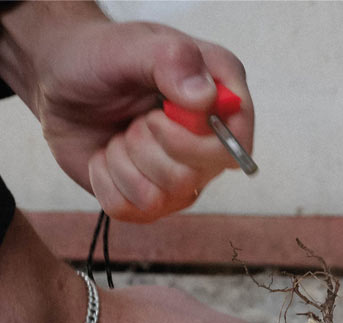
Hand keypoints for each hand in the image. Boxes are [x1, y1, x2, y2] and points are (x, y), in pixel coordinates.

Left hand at [0, 3, 253, 221]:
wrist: (59, 81)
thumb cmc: (100, 57)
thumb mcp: (130, 45)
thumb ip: (171, 60)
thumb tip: (205, 98)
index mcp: (220, 97)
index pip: (236, 144)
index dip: (197, 142)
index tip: (158, 115)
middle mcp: (209, 142)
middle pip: (196, 175)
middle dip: (149, 145)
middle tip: (135, 118)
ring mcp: (184, 175)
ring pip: (164, 195)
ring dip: (125, 160)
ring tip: (120, 133)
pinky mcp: (153, 199)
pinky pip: (134, 209)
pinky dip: (107, 180)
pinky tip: (108, 155)